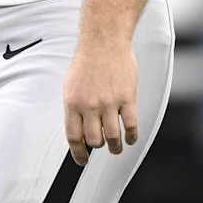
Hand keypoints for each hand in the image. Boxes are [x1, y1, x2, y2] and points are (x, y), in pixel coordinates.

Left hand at [63, 37, 137, 166]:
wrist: (103, 42)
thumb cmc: (86, 63)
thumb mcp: (70, 85)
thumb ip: (73, 108)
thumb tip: (76, 130)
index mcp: (72, 103)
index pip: (73, 136)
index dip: (78, 153)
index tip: (82, 160)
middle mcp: (89, 105)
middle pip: (93, 140)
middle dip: (97, 147)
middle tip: (102, 146)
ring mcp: (109, 102)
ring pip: (112, 137)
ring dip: (115, 147)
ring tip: (116, 148)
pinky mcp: (127, 98)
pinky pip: (131, 126)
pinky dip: (131, 136)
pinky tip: (130, 138)